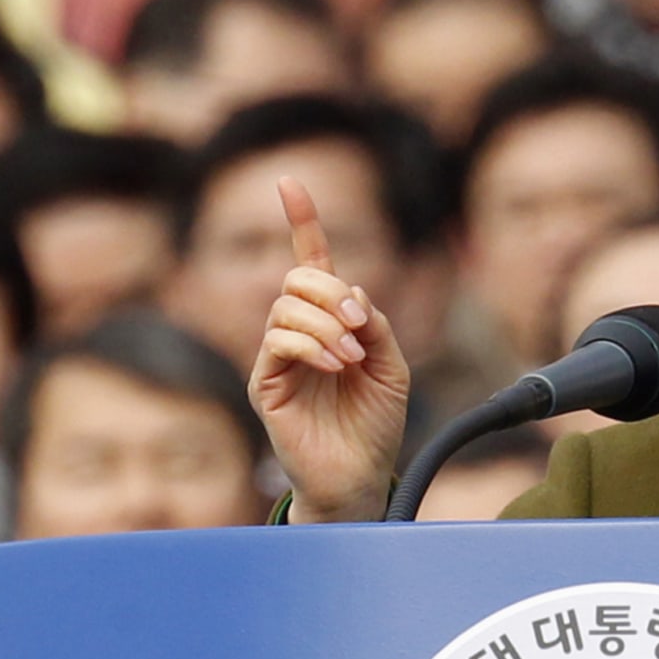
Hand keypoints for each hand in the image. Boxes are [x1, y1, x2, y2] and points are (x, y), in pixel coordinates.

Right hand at [248, 177, 410, 522]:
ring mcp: (278, 357)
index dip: (301, 220)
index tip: (289, 183)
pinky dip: (311, 345)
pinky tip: (335, 366)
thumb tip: (351, 291)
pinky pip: (278, 341)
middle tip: (360, 324)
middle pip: (296, 279)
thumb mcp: (392, 365)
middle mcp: (298, 332)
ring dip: (326, 324)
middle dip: (331, 291)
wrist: (361, 476)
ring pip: (286, 306)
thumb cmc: (375, 423)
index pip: (309, 260)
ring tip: (351, 358)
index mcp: (329, 320)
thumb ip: (376, 323)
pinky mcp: (266, 384)